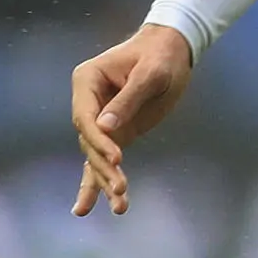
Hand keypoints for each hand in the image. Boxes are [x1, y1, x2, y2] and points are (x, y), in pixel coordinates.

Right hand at [71, 23, 196, 214]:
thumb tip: (105, 128)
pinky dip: (102, 183)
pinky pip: (104, 160)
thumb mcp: (151, 73)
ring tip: (120, 207)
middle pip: (89, 141)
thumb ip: (129, 99)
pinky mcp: (115, 133)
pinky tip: (99, 208)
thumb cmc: (161, 55)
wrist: (172, 50)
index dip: (99, 140)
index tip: (117, 158)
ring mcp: (99, 119)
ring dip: (105, 182)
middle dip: (105, 167)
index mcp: (87, 81)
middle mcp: (87, 102)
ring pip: (95, 156)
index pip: (85, 117)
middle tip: (122, 188)